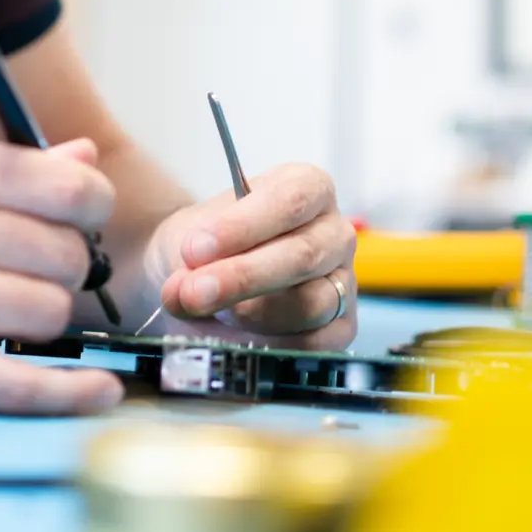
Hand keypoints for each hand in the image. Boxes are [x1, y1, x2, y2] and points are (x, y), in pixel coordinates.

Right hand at [0, 130, 122, 413]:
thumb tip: (84, 162)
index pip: (62, 186)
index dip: (90, 209)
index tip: (82, 224)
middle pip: (64, 254)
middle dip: (62, 271)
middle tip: (30, 277)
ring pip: (50, 314)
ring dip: (44, 324)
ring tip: (7, 317)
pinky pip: (20, 383)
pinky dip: (68, 394)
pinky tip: (95, 393)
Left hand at [140, 163, 356, 347]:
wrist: (204, 274)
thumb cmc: (208, 243)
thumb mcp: (191, 237)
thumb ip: (189, 261)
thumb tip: (186, 292)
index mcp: (308, 188)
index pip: (291, 200)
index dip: (243, 226)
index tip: (195, 249)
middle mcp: (334, 232)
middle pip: (303, 255)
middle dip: (242, 278)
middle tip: (194, 292)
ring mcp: (345, 281)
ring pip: (312, 303)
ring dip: (251, 313)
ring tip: (206, 311)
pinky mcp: (341, 326)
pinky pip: (316, 342)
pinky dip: (271, 343)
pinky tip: (237, 335)